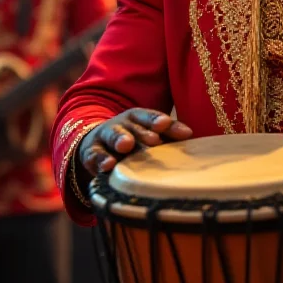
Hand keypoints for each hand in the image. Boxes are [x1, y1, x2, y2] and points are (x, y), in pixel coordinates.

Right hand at [78, 108, 192, 176]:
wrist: (98, 143)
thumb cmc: (134, 140)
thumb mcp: (150, 134)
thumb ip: (168, 133)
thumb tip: (190, 134)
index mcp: (138, 118)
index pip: (149, 117)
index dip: (157, 120)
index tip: (165, 124)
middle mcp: (122, 124)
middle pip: (133, 126)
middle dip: (143, 132)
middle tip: (154, 139)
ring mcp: (105, 137)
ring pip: (113, 135)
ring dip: (120, 139)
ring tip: (126, 145)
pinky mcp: (92, 153)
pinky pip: (95, 155)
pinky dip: (101, 160)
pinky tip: (108, 166)